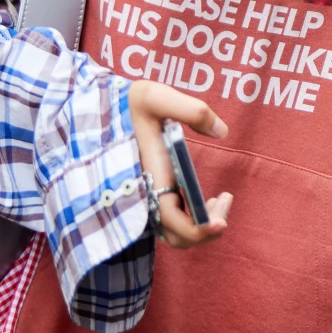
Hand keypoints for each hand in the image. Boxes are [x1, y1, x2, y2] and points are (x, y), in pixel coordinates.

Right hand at [127, 80, 232, 248]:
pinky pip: (174, 222)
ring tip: (220, 199)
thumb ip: (192, 110)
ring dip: (202, 227)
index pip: (172, 219)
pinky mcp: (153, 196)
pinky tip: (208, 200)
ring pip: (176, 233)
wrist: (106, 110)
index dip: (197, 230)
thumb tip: (221, 131)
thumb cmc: (130, 104)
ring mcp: (149, 198)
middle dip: (206, 230)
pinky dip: (194, 221)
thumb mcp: (156, 97)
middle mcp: (148, 194)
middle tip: (225, 198)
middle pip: (177, 236)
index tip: (222, 223)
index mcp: (150, 176)